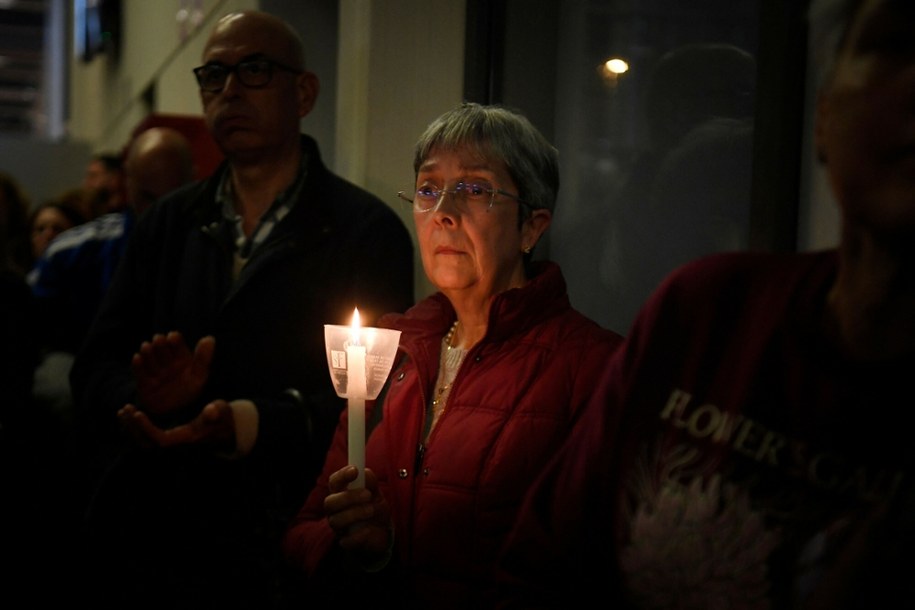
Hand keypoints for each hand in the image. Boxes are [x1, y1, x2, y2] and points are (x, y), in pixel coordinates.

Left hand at [117, 399, 235, 451]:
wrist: (225, 430)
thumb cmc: (222, 419)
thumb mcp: (223, 412)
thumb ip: (217, 411)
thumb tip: (211, 411)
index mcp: (186, 438)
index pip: (161, 440)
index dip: (147, 429)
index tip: (138, 413)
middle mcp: (176, 444)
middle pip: (147, 444)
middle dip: (134, 428)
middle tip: (126, 409)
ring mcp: (170, 443)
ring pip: (143, 443)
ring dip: (130, 428)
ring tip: (123, 410)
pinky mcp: (166, 438)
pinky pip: (145, 438)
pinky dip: (134, 428)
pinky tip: (128, 413)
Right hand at [132, 331, 214, 416]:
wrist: (179, 414)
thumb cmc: (192, 392)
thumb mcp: (200, 375)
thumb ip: (203, 358)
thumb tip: (210, 338)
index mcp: (181, 357)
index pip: (177, 345)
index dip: (175, 340)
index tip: (173, 336)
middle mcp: (167, 362)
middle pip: (161, 350)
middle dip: (160, 344)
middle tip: (158, 339)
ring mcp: (155, 373)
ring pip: (150, 359)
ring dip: (148, 352)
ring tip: (146, 346)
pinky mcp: (144, 384)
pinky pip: (140, 374)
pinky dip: (138, 366)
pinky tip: (137, 357)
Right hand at [324, 466, 391, 562]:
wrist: (382, 534)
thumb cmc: (374, 509)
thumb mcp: (376, 494)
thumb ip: (371, 483)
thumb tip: (365, 472)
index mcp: (341, 494)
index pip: (334, 482)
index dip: (341, 475)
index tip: (355, 470)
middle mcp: (336, 511)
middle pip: (330, 502)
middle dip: (348, 497)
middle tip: (368, 495)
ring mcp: (340, 528)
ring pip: (336, 521)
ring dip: (355, 513)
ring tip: (372, 510)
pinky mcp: (347, 543)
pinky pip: (346, 541)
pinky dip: (358, 535)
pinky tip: (369, 530)